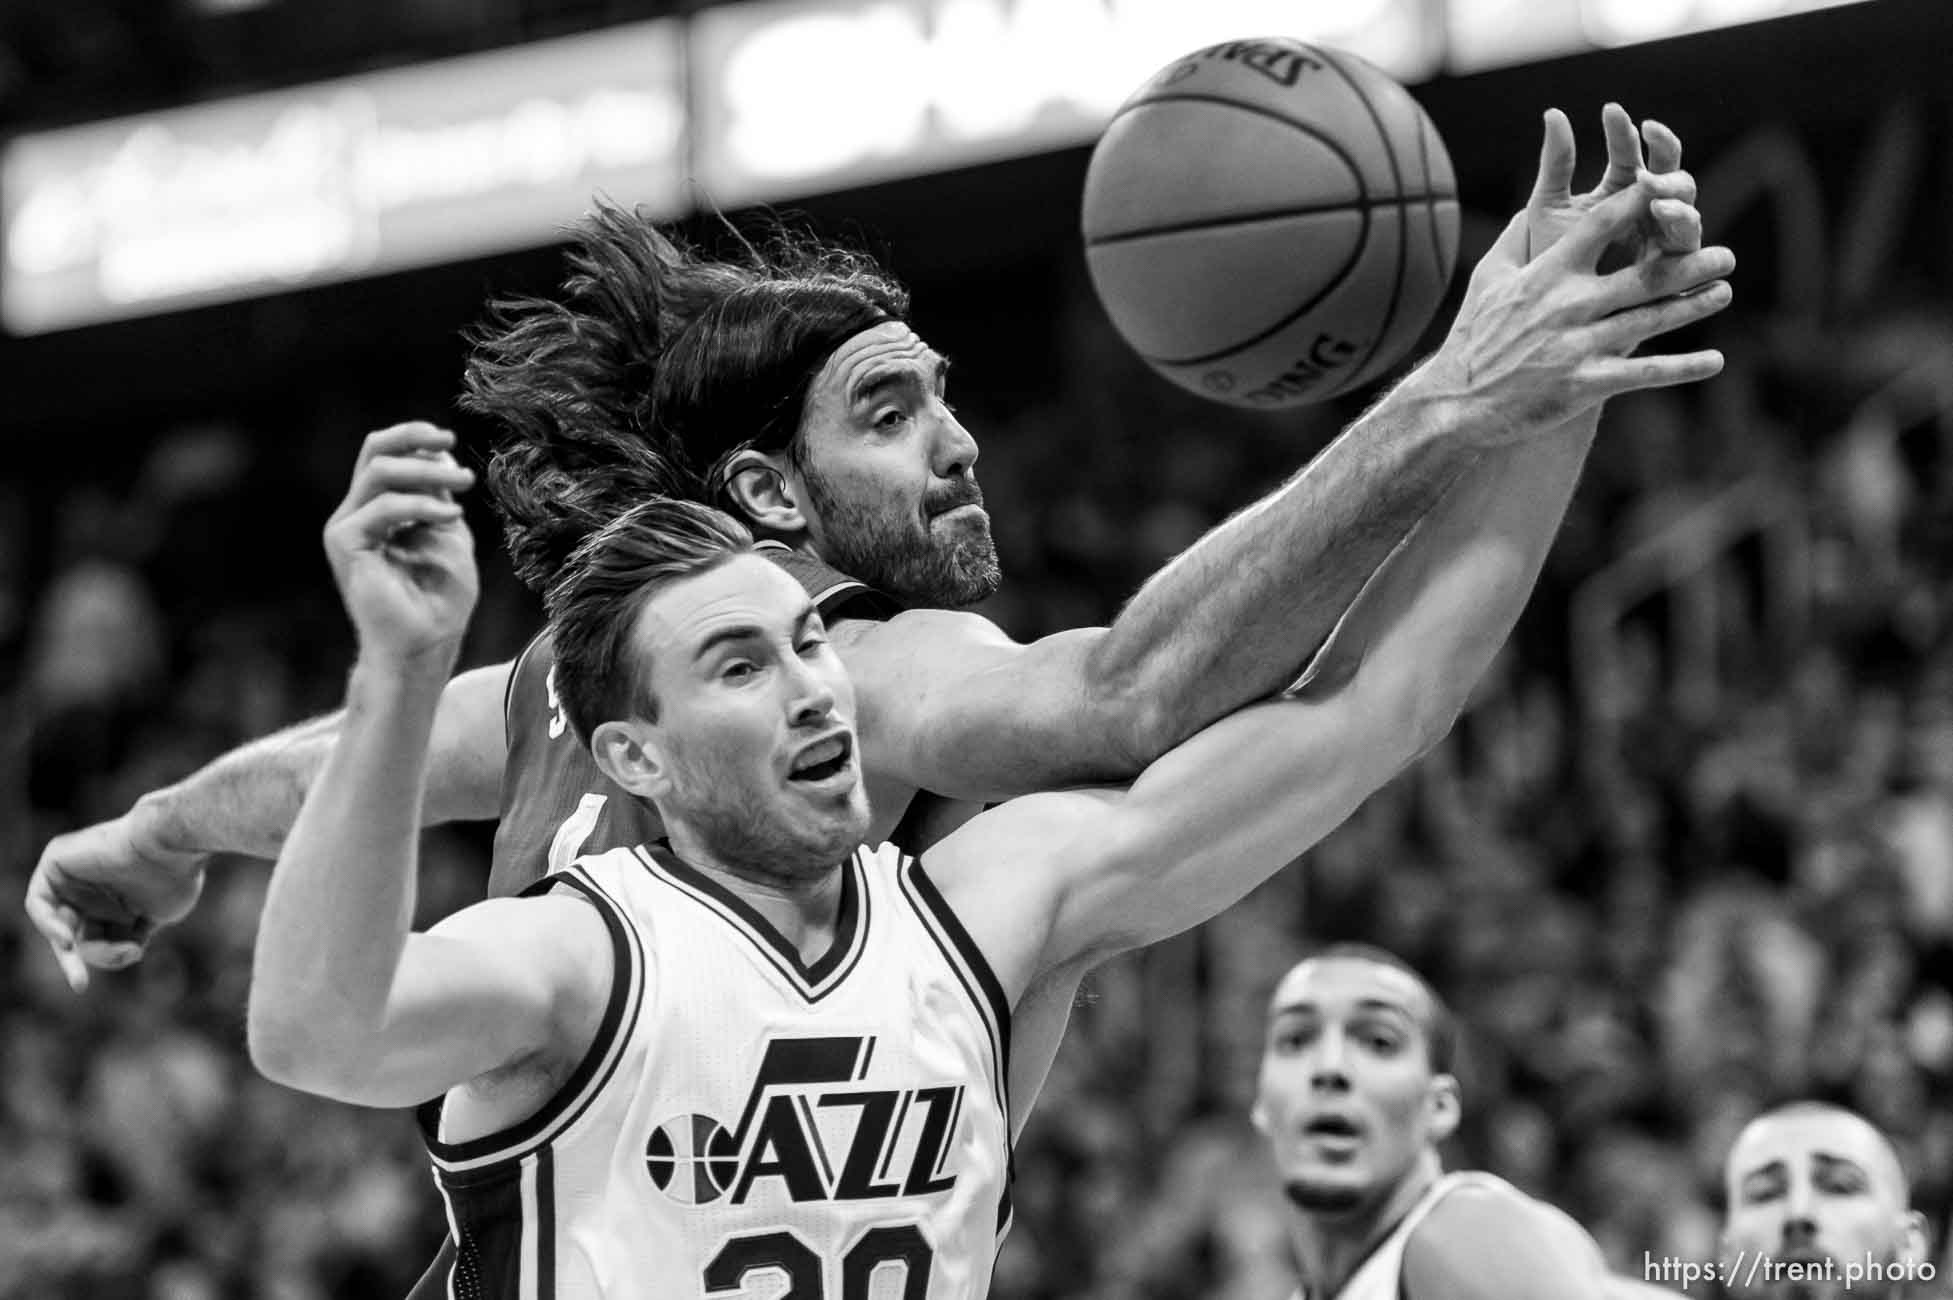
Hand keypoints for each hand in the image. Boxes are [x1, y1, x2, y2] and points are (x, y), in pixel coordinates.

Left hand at [24, 798, 207, 992]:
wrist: (169, 844)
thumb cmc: (173, 877)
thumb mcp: (157, 918)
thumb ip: (133, 936)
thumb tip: (124, 950)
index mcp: (119, 900)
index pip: (103, 937)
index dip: (112, 956)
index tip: (132, 954)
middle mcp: (94, 889)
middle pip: (79, 936)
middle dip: (81, 961)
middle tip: (79, 985)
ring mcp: (74, 875)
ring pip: (60, 925)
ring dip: (70, 945)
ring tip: (82, 947)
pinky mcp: (56, 861)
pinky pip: (38, 903)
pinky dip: (48, 924)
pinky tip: (67, 939)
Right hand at [324, 423, 479, 667]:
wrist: (425, 645)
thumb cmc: (439, 601)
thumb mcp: (450, 536)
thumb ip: (441, 498)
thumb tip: (442, 457)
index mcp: (380, 511)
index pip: (386, 456)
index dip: (416, 440)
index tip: (452, 444)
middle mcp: (358, 514)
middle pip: (374, 452)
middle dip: (414, 438)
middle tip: (451, 441)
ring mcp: (347, 528)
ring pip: (379, 472)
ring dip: (426, 472)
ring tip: (465, 484)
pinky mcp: (345, 544)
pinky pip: (382, 507)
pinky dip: (421, 505)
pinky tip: (451, 517)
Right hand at [1419, 183, 1734, 437]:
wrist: (1456, 401)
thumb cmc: (1474, 335)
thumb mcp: (1489, 277)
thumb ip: (1518, 237)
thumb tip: (1535, 202)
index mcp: (1547, 273)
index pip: (1604, 225)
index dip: (1643, 201)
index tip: (1674, 185)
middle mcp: (1568, 305)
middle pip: (1644, 275)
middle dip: (1690, 263)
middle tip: (1725, 254)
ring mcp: (1579, 345)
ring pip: (1651, 319)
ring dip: (1694, 306)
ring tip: (1724, 291)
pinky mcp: (1585, 383)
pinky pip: (1644, 373)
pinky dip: (1683, 367)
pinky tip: (1714, 361)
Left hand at [1527, 103, 1700, 265]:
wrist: (1540, 312)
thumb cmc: (1545, 256)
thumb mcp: (1547, 206)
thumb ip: (1556, 163)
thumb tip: (1552, 113)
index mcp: (1621, 188)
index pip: (1632, 150)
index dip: (1624, 131)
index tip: (1611, 112)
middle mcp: (1649, 210)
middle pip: (1670, 175)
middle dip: (1664, 160)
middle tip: (1647, 153)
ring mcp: (1663, 240)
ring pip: (1686, 210)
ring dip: (1675, 198)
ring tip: (1656, 195)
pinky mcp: (1671, 273)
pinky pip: (1688, 250)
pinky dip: (1683, 233)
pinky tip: (1667, 220)